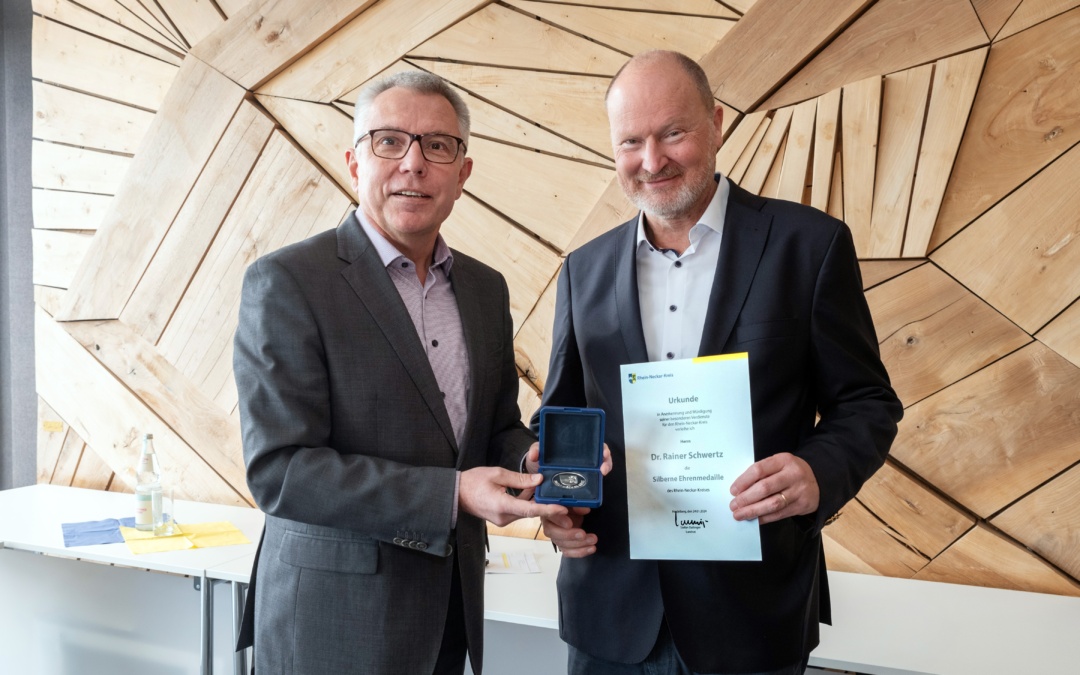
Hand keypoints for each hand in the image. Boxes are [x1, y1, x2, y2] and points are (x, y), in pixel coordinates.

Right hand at [459, 466, 567, 526]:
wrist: (456, 494)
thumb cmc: (472, 482)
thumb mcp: (497, 474)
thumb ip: (519, 478)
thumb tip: (539, 480)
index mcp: (501, 505)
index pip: (529, 509)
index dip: (548, 509)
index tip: (563, 509)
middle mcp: (504, 517)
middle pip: (531, 512)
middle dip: (549, 508)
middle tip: (568, 506)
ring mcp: (503, 519)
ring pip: (527, 512)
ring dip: (539, 504)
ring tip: (556, 497)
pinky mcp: (503, 518)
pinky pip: (520, 511)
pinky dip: (528, 503)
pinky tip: (535, 492)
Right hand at [528, 442, 611, 557]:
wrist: (546, 474)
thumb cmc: (543, 467)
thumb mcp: (538, 456)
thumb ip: (537, 452)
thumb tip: (534, 453)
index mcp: (535, 499)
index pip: (539, 509)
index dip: (552, 512)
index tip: (566, 511)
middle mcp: (543, 513)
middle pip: (551, 529)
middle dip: (567, 533)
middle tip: (582, 531)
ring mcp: (551, 522)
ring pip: (559, 540)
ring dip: (575, 544)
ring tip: (592, 539)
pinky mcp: (560, 528)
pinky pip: (565, 546)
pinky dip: (577, 550)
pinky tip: (590, 548)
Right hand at [542, 507, 596, 557]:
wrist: (575, 514)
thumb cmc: (572, 506)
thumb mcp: (574, 503)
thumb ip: (578, 505)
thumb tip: (585, 509)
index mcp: (547, 508)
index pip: (547, 513)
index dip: (557, 518)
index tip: (569, 523)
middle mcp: (547, 522)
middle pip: (551, 532)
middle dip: (568, 534)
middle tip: (582, 534)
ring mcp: (554, 535)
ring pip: (561, 543)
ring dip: (578, 544)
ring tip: (592, 540)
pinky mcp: (561, 545)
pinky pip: (567, 551)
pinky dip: (579, 551)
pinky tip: (591, 548)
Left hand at [729, 452, 818, 524]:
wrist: (818, 481)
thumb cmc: (790, 472)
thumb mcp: (779, 465)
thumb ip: (762, 473)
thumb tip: (739, 490)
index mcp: (783, 460)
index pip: (759, 470)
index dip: (743, 481)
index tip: (733, 490)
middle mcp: (793, 474)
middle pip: (765, 487)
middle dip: (746, 498)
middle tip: (734, 505)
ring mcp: (799, 491)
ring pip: (772, 503)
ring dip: (753, 510)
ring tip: (740, 514)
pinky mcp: (802, 505)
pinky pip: (780, 514)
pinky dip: (765, 518)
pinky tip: (755, 519)